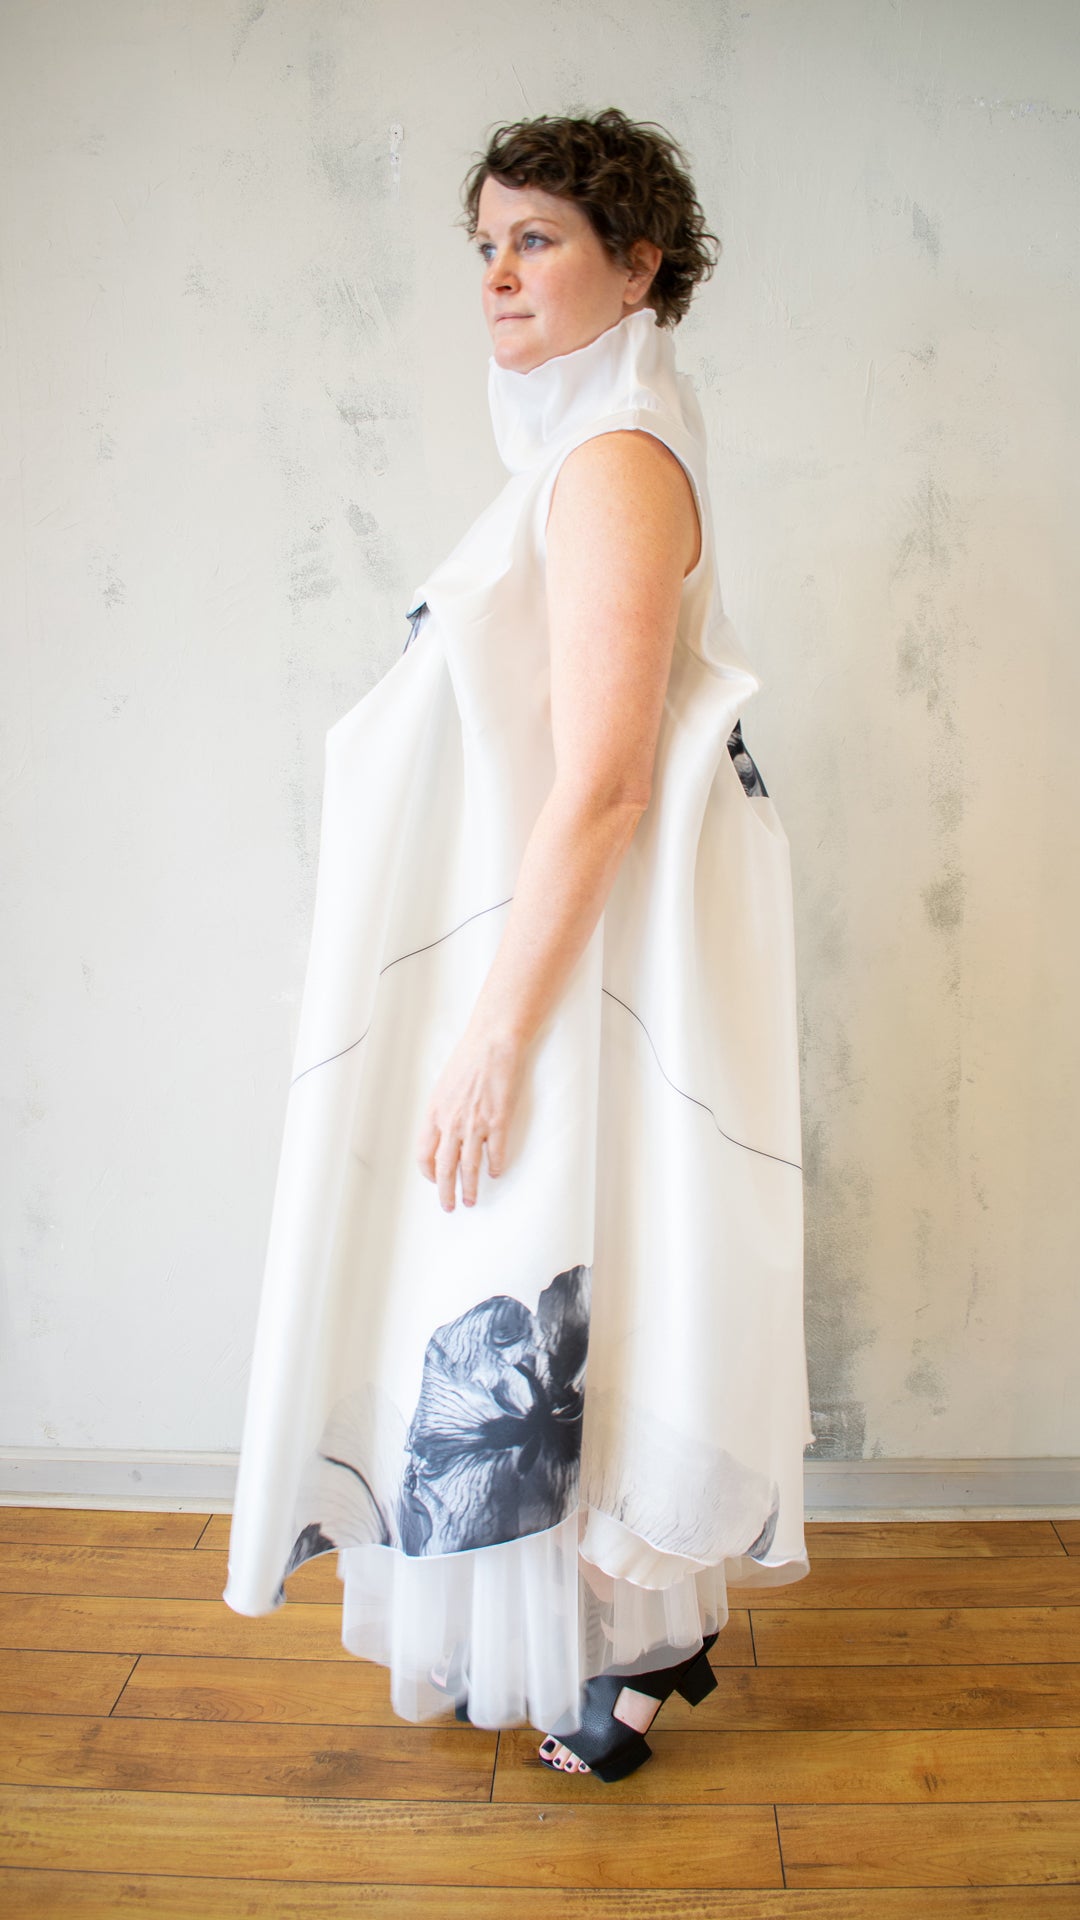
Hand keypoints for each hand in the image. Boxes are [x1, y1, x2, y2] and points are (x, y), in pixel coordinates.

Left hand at [415, 1024, 527, 1210]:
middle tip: (449, 1206)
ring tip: (470, 1200)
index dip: (428, 1173)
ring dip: (469, 1187)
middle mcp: (452, 1123)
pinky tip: (495, 1172)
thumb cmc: (468, 1060)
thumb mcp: (443, 1087)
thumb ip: (441, 1112)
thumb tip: (443, 1132)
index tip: (435, 1181)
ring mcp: (475, 1124)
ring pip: (469, 1166)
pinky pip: (495, 1153)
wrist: (492, 1044)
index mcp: (435, 1114)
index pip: (425, 1154)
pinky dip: (495, 1166)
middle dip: (445, 1191)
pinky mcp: (498, 1121)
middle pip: (445, 1167)